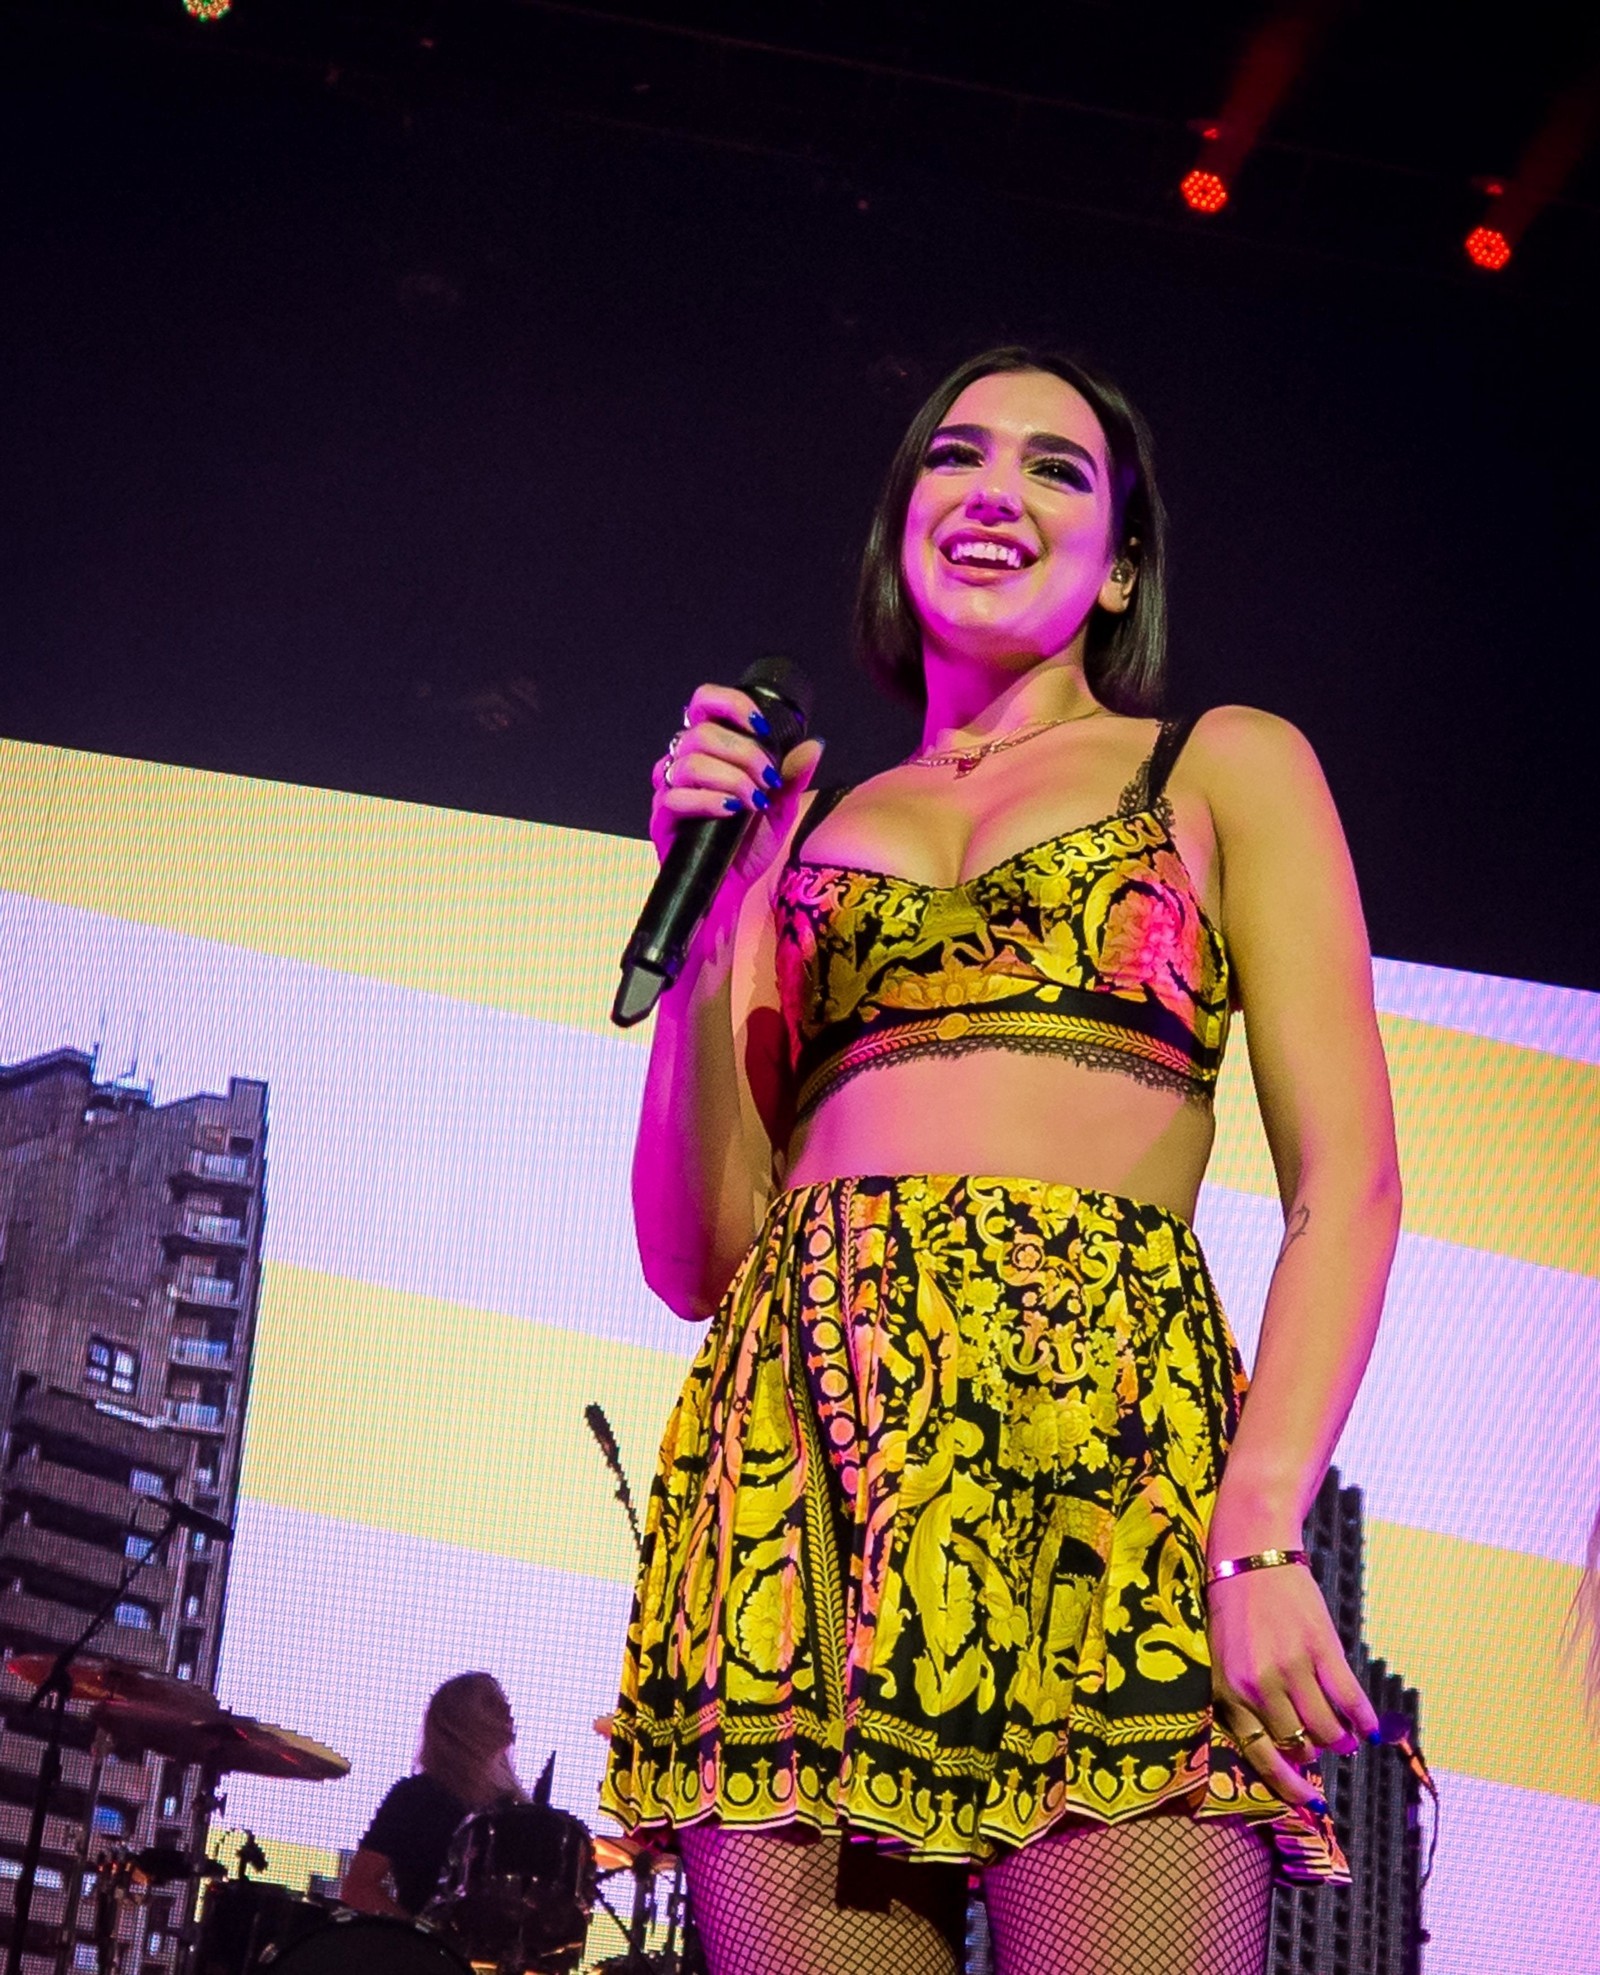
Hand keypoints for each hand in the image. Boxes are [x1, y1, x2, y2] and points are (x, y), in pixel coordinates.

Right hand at [650, 682, 823, 885]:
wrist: (731, 892)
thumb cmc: (748, 846)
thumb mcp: (780, 808)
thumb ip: (792, 777)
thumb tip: (815, 744)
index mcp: (709, 750)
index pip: (704, 703)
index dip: (730, 704)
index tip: (762, 727)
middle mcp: (684, 764)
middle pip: (701, 733)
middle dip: (743, 753)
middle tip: (767, 779)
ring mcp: (669, 791)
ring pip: (689, 764)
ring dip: (730, 778)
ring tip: (754, 800)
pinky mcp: (661, 820)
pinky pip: (675, 798)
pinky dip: (709, 801)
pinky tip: (731, 811)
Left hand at [1207, 1562, 1377, 1808]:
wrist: (1250, 1552)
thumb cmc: (1232, 1607)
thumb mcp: (1221, 1657)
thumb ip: (1242, 1701)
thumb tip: (1282, 1748)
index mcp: (1229, 1691)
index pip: (1261, 1754)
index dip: (1288, 1786)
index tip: (1310, 1803)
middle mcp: (1259, 1686)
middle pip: (1301, 1744)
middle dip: (1315, 1751)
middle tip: (1323, 1745)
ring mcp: (1292, 1667)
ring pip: (1329, 1728)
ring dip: (1341, 1738)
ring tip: (1346, 1736)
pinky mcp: (1321, 1648)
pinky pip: (1350, 1699)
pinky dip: (1364, 1719)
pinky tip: (1369, 1726)